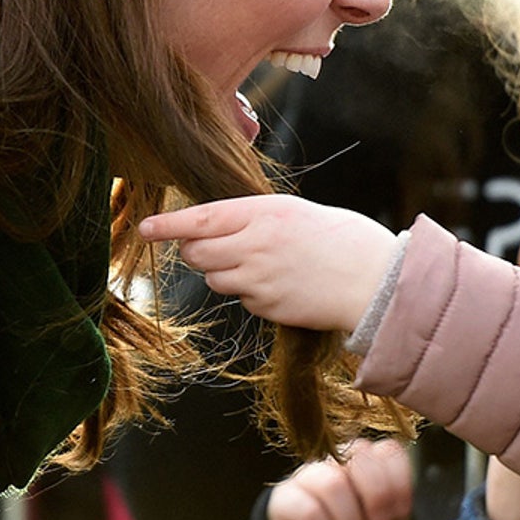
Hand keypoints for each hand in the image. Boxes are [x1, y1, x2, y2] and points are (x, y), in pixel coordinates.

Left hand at [138, 195, 395, 331]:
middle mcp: (256, 245)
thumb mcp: (294, 213)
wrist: (374, 278)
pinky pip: (242, 299)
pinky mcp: (267, 306)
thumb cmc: (340, 238)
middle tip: (209, 246)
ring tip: (260, 263)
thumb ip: (254, 218)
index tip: (145, 229)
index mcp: (264, 213)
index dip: (168, 225)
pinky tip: (280, 283)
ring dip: (224, 271)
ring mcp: (260, 279)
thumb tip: (213, 226)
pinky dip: (251, 292)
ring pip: (215, 277)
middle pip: (197, 252)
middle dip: (194, 250)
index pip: (201, 218)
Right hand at [266, 437, 413, 519]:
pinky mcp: (284, 498)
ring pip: (333, 483)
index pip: (388, 450)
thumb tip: (383, 498)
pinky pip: (308, 512)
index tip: (396, 514)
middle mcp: (336, 458)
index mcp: (367, 456)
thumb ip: (393, 498)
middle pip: (360, 454)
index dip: (398, 486)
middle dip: (377, 498)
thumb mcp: (390, 519)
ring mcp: (308, 474)